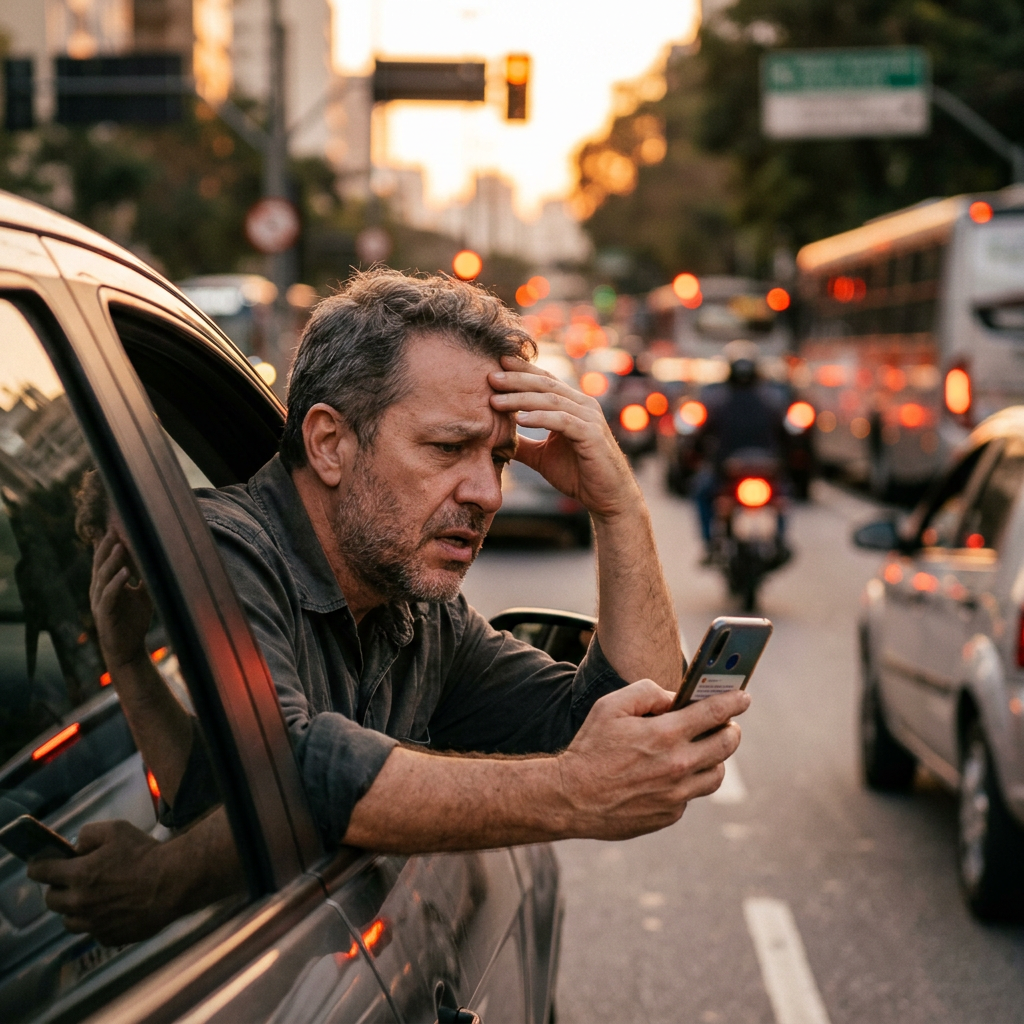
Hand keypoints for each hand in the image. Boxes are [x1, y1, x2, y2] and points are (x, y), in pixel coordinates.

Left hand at [27, 820, 174, 945]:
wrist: (174, 881)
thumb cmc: (145, 853)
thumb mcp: (117, 830)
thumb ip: (89, 834)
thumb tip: (76, 846)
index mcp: (78, 875)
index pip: (40, 872)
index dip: (39, 866)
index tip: (41, 864)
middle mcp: (79, 903)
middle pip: (51, 900)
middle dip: (58, 888)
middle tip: (73, 880)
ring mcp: (93, 924)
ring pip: (69, 921)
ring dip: (74, 909)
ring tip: (92, 899)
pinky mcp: (109, 938)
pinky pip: (93, 932)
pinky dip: (98, 923)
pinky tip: (113, 911)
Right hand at [91, 527, 152, 669]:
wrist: (128, 649)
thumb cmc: (134, 621)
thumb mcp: (142, 595)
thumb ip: (143, 577)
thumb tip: (155, 557)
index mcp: (106, 583)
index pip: (105, 558)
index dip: (109, 542)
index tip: (117, 523)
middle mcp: (99, 589)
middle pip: (100, 562)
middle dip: (108, 545)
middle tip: (116, 527)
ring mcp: (99, 602)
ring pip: (102, 576)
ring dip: (112, 560)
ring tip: (122, 545)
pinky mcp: (104, 614)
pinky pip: (109, 595)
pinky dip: (116, 583)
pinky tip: (125, 573)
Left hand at [489, 356, 639, 518]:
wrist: (607, 498)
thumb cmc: (578, 475)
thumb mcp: (541, 456)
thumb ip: (521, 444)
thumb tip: (493, 438)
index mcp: (572, 405)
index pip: (544, 380)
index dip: (521, 370)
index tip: (495, 364)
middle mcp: (583, 405)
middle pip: (545, 384)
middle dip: (516, 379)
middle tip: (490, 377)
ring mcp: (589, 418)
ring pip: (551, 400)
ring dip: (521, 399)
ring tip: (496, 401)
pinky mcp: (592, 435)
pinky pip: (563, 421)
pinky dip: (541, 418)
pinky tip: (521, 419)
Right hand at [557, 682, 748, 839]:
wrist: (571, 798)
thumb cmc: (590, 748)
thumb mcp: (611, 706)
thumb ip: (646, 692)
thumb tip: (674, 698)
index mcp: (664, 734)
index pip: (714, 713)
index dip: (734, 702)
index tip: (744, 697)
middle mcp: (677, 765)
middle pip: (726, 745)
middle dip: (732, 730)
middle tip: (727, 724)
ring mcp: (676, 794)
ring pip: (716, 774)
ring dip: (716, 759)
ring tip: (704, 749)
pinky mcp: (669, 814)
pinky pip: (691, 795)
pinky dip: (688, 781)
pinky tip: (670, 774)